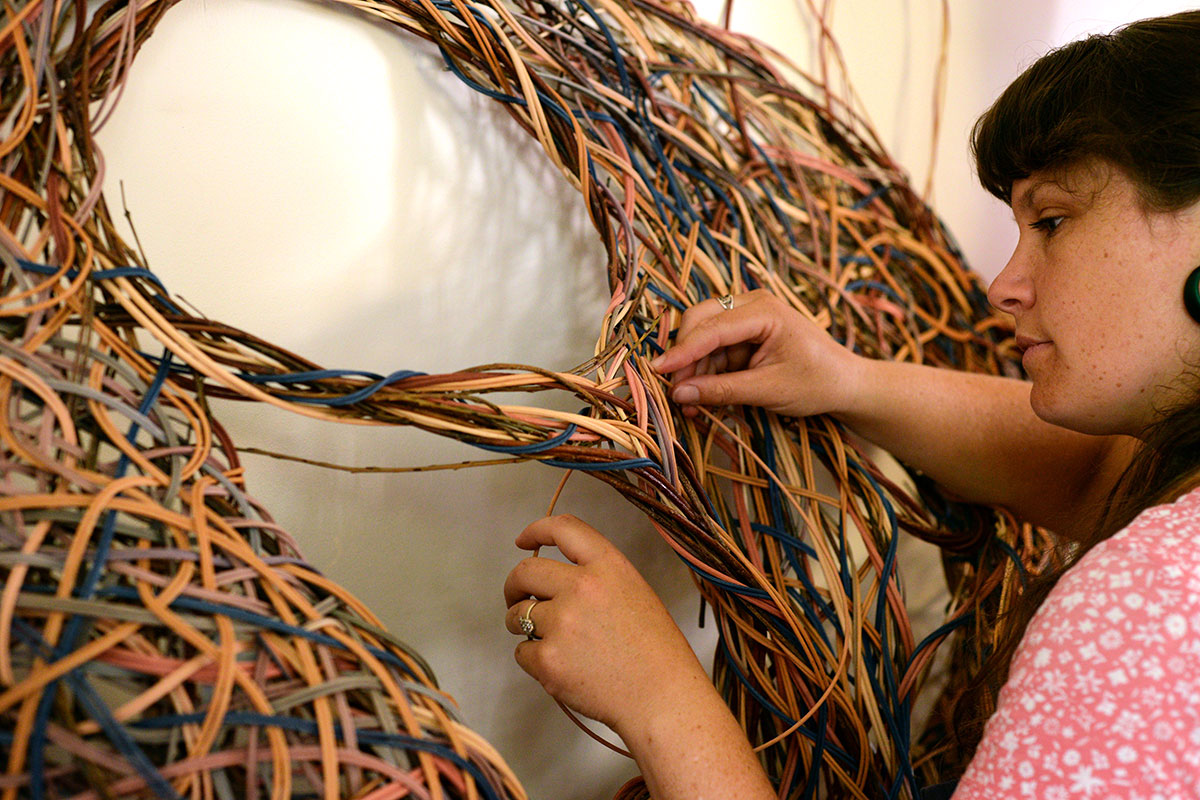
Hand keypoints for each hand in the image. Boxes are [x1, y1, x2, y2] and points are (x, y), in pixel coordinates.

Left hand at [502, 515, 710, 736]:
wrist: (661, 698)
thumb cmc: (655, 651)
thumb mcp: (634, 592)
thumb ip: (596, 576)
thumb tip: (555, 578)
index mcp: (608, 566)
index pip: (563, 529)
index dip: (536, 530)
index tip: (524, 540)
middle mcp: (581, 588)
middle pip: (525, 571)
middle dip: (515, 585)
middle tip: (518, 598)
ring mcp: (562, 623)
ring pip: (516, 614)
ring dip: (522, 624)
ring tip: (550, 640)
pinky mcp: (548, 659)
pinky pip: (522, 652)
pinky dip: (534, 659)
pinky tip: (562, 665)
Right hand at [651, 289, 863, 417]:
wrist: (846, 385)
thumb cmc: (818, 383)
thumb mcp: (769, 390)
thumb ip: (723, 390)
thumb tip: (680, 394)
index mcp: (764, 311)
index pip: (712, 328)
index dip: (682, 351)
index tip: (657, 371)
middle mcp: (752, 305)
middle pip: (700, 321)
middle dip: (685, 357)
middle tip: (675, 391)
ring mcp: (747, 317)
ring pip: (702, 337)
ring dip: (694, 369)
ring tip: (691, 404)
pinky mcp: (744, 334)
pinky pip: (714, 349)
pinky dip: (706, 371)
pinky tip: (702, 397)